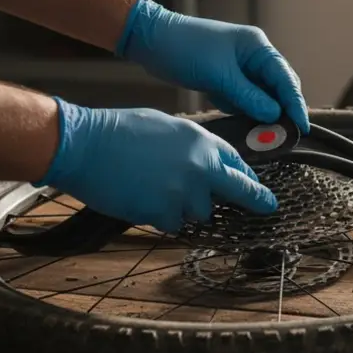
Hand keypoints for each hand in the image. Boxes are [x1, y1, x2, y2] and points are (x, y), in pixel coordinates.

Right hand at [38, 98, 277, 231]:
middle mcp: (201, 169)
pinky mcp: (162, 213)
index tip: (253, 184)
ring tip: (158, 191)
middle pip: (241, 192)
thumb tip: (205, 161)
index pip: (238, 163)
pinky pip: (173, 224)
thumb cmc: (118, 131)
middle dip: (257, 200)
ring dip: (187, 209)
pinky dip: (162, 218)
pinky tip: (144, 201)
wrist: (84, 145)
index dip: (245, 176)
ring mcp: (183, 194)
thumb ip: (193, 147)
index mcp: (203, 143)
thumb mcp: (167, 127)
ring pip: (200, 213)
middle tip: (268, 207)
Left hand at [116, 0, 310, 133]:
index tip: (301, 126)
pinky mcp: (227, 78)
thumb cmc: (185, 48)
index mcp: (258, 47)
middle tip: (286, 135)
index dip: (295, 103)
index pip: (285, 78)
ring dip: (264, 113)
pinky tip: (247, 125)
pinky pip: (245, 98)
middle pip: (278, 88)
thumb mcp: (219, 75)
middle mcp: (254, 56)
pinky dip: (246, 111)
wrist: (152, 40)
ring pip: (262, 95)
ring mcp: (241, 68)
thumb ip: (249, 96)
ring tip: (268, 135)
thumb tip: (274, 115)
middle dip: (282, 110)